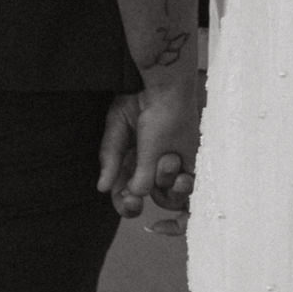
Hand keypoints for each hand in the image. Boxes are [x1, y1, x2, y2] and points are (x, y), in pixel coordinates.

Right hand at [97, 82, 198, 223]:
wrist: (166, 86)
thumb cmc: (138, 102)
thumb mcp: (117, 129)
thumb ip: (111, 158)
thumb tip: (102, 188)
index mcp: (126, 165)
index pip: (122, 196)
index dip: (125, 205)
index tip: (129, 201)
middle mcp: (147, 169)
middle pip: (143, 200)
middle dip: (139, 201)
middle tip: (137, 197)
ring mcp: (169, 167)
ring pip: (167, 195)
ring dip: (165, 183)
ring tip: (167, 159)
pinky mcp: (189, 161)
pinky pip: (189, 185)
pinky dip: (184, 185)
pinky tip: (182, 176)